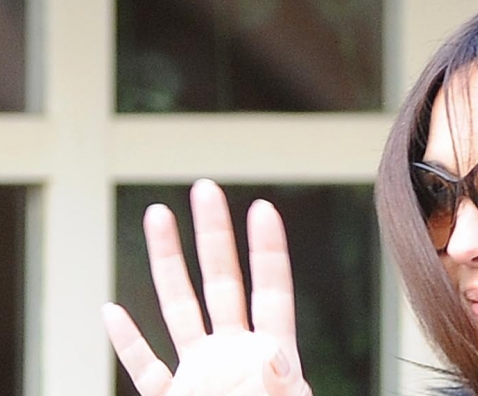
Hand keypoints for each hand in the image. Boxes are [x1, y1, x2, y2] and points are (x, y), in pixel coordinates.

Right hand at [102, 179, 312, 394]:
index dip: (267, 249)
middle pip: (221, 283)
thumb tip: (275, 356)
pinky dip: (127, 343)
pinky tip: (112, 311)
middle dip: (213, 234)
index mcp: (270, 355)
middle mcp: (233, 356)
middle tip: (206, 188)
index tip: (262, 208)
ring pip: (178, 310)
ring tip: (160, 215)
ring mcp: (201, 376)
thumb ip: (278, 382)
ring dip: (167, 263)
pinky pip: (145, 368)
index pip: (271, 291)